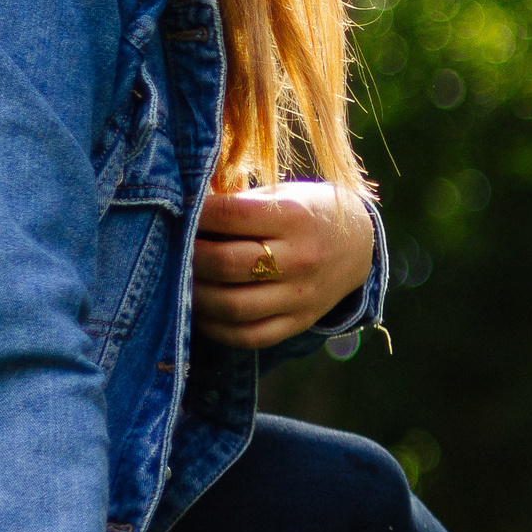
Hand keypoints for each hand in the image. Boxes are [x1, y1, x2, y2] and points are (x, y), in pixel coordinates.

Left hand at [193, 181, 375, 349]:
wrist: (359, 245)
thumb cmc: (308, 212)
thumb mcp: (282, 195)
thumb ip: (238, 204)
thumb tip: (182, 214)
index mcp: (296, 217)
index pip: (230, 215)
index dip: (195, 213)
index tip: (179, 211)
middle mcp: (302, 258)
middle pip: (227, 264)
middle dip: (188, 256)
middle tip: (173, 249)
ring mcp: (302, 296)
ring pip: (233, 306)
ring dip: (195, 296)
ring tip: (180, 282)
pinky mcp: (300, 322)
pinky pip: (249, 336)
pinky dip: (216, 328)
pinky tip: (201, 312)